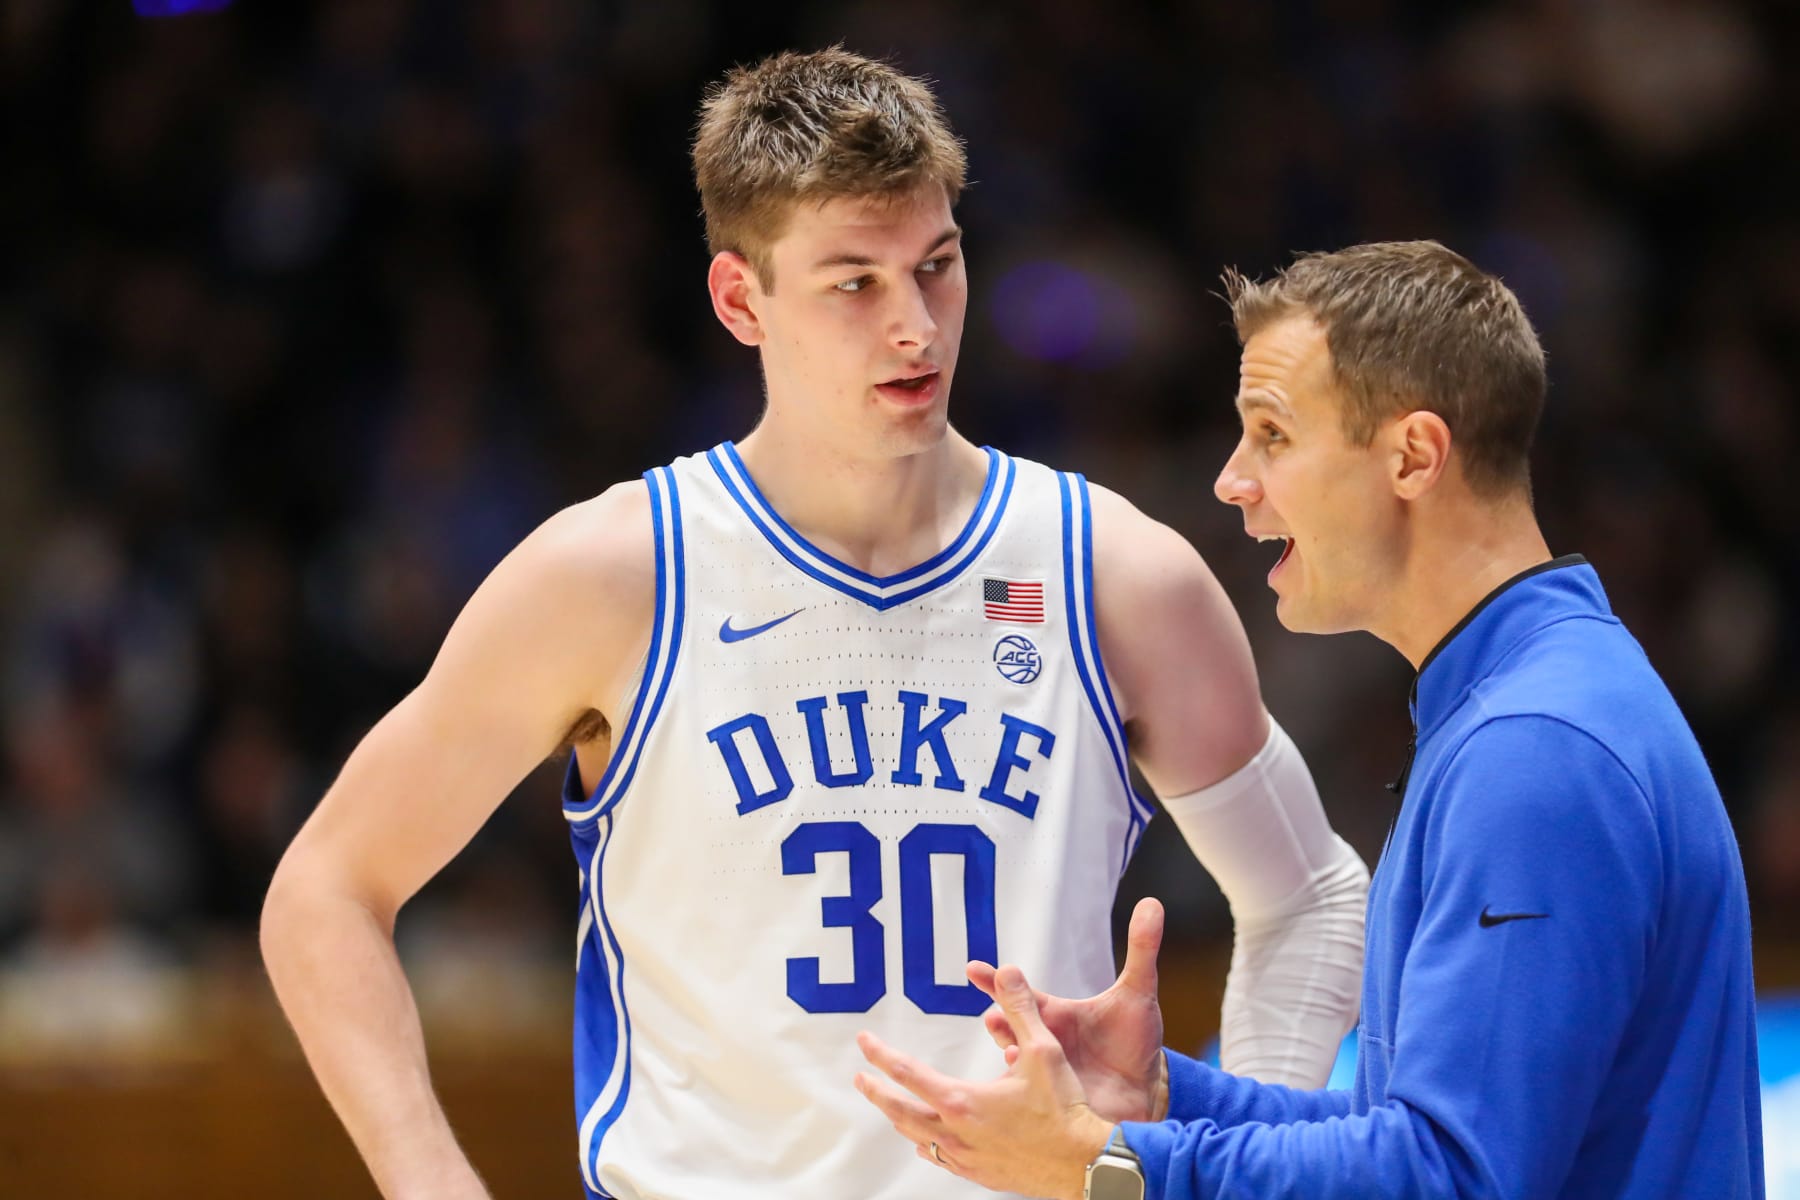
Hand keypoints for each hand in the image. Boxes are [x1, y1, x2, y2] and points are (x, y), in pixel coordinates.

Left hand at [855, 964, 1113, 1199]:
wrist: (1086, 1165)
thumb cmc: (1065, 1110)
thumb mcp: (1043, 1050)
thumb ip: (1021, 1008)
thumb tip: (1007, 970)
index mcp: (962, 1101)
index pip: (906, 1072)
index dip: (880, 1054)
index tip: (863, 1042)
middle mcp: (956, 1132)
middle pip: (900, 1111)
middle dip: (877, 1093)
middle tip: (861, 1079)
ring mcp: (966, 1158)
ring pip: (918, 1138)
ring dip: (901, 1119)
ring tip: (891, 1108)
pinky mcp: (981, 1175)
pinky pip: (941, 1159)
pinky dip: (928, 1146)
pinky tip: (928, 1144)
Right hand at [972, 896, 1168, 1122]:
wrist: (1147, 1089)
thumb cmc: (1134, 1039)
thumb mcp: (1138, 992)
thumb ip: (1142, 948)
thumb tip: (1152, 902)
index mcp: (1052, 1015)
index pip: (1018, 994)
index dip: (994, 980)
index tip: (973, 968)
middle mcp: (1042, 1043)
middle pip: (1010, 1029)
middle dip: (1000, 1021)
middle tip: (995, 1015)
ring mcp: (1045, 1076)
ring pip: (1017, 1065)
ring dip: (1013, 1057)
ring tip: (1013, 1051)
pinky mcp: (1055, 1105)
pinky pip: (1034, 1101)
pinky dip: (1029, 1094)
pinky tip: (1036, 1086)